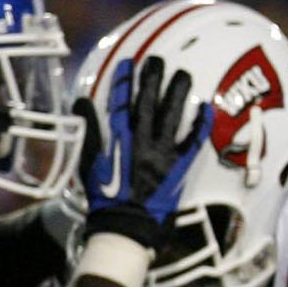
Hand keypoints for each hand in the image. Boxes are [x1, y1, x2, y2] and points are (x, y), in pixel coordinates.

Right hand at [79, 56, 205, 243]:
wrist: (128, 225)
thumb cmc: (105, 196)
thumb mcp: (88, 163)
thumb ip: (88, 131)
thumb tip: (81, 102)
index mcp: (118, 140)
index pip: (121, 103)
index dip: (125, 82)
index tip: (128, 63)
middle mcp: (143, 142)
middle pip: (149, 103)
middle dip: (152, 79)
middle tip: (157, 60)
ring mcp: (164, 154)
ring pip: (172, 117)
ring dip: (178, 94)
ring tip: (183, 75)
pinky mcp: (181, 167)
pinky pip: (193, 143)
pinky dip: (200, 125)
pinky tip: (206, 107)